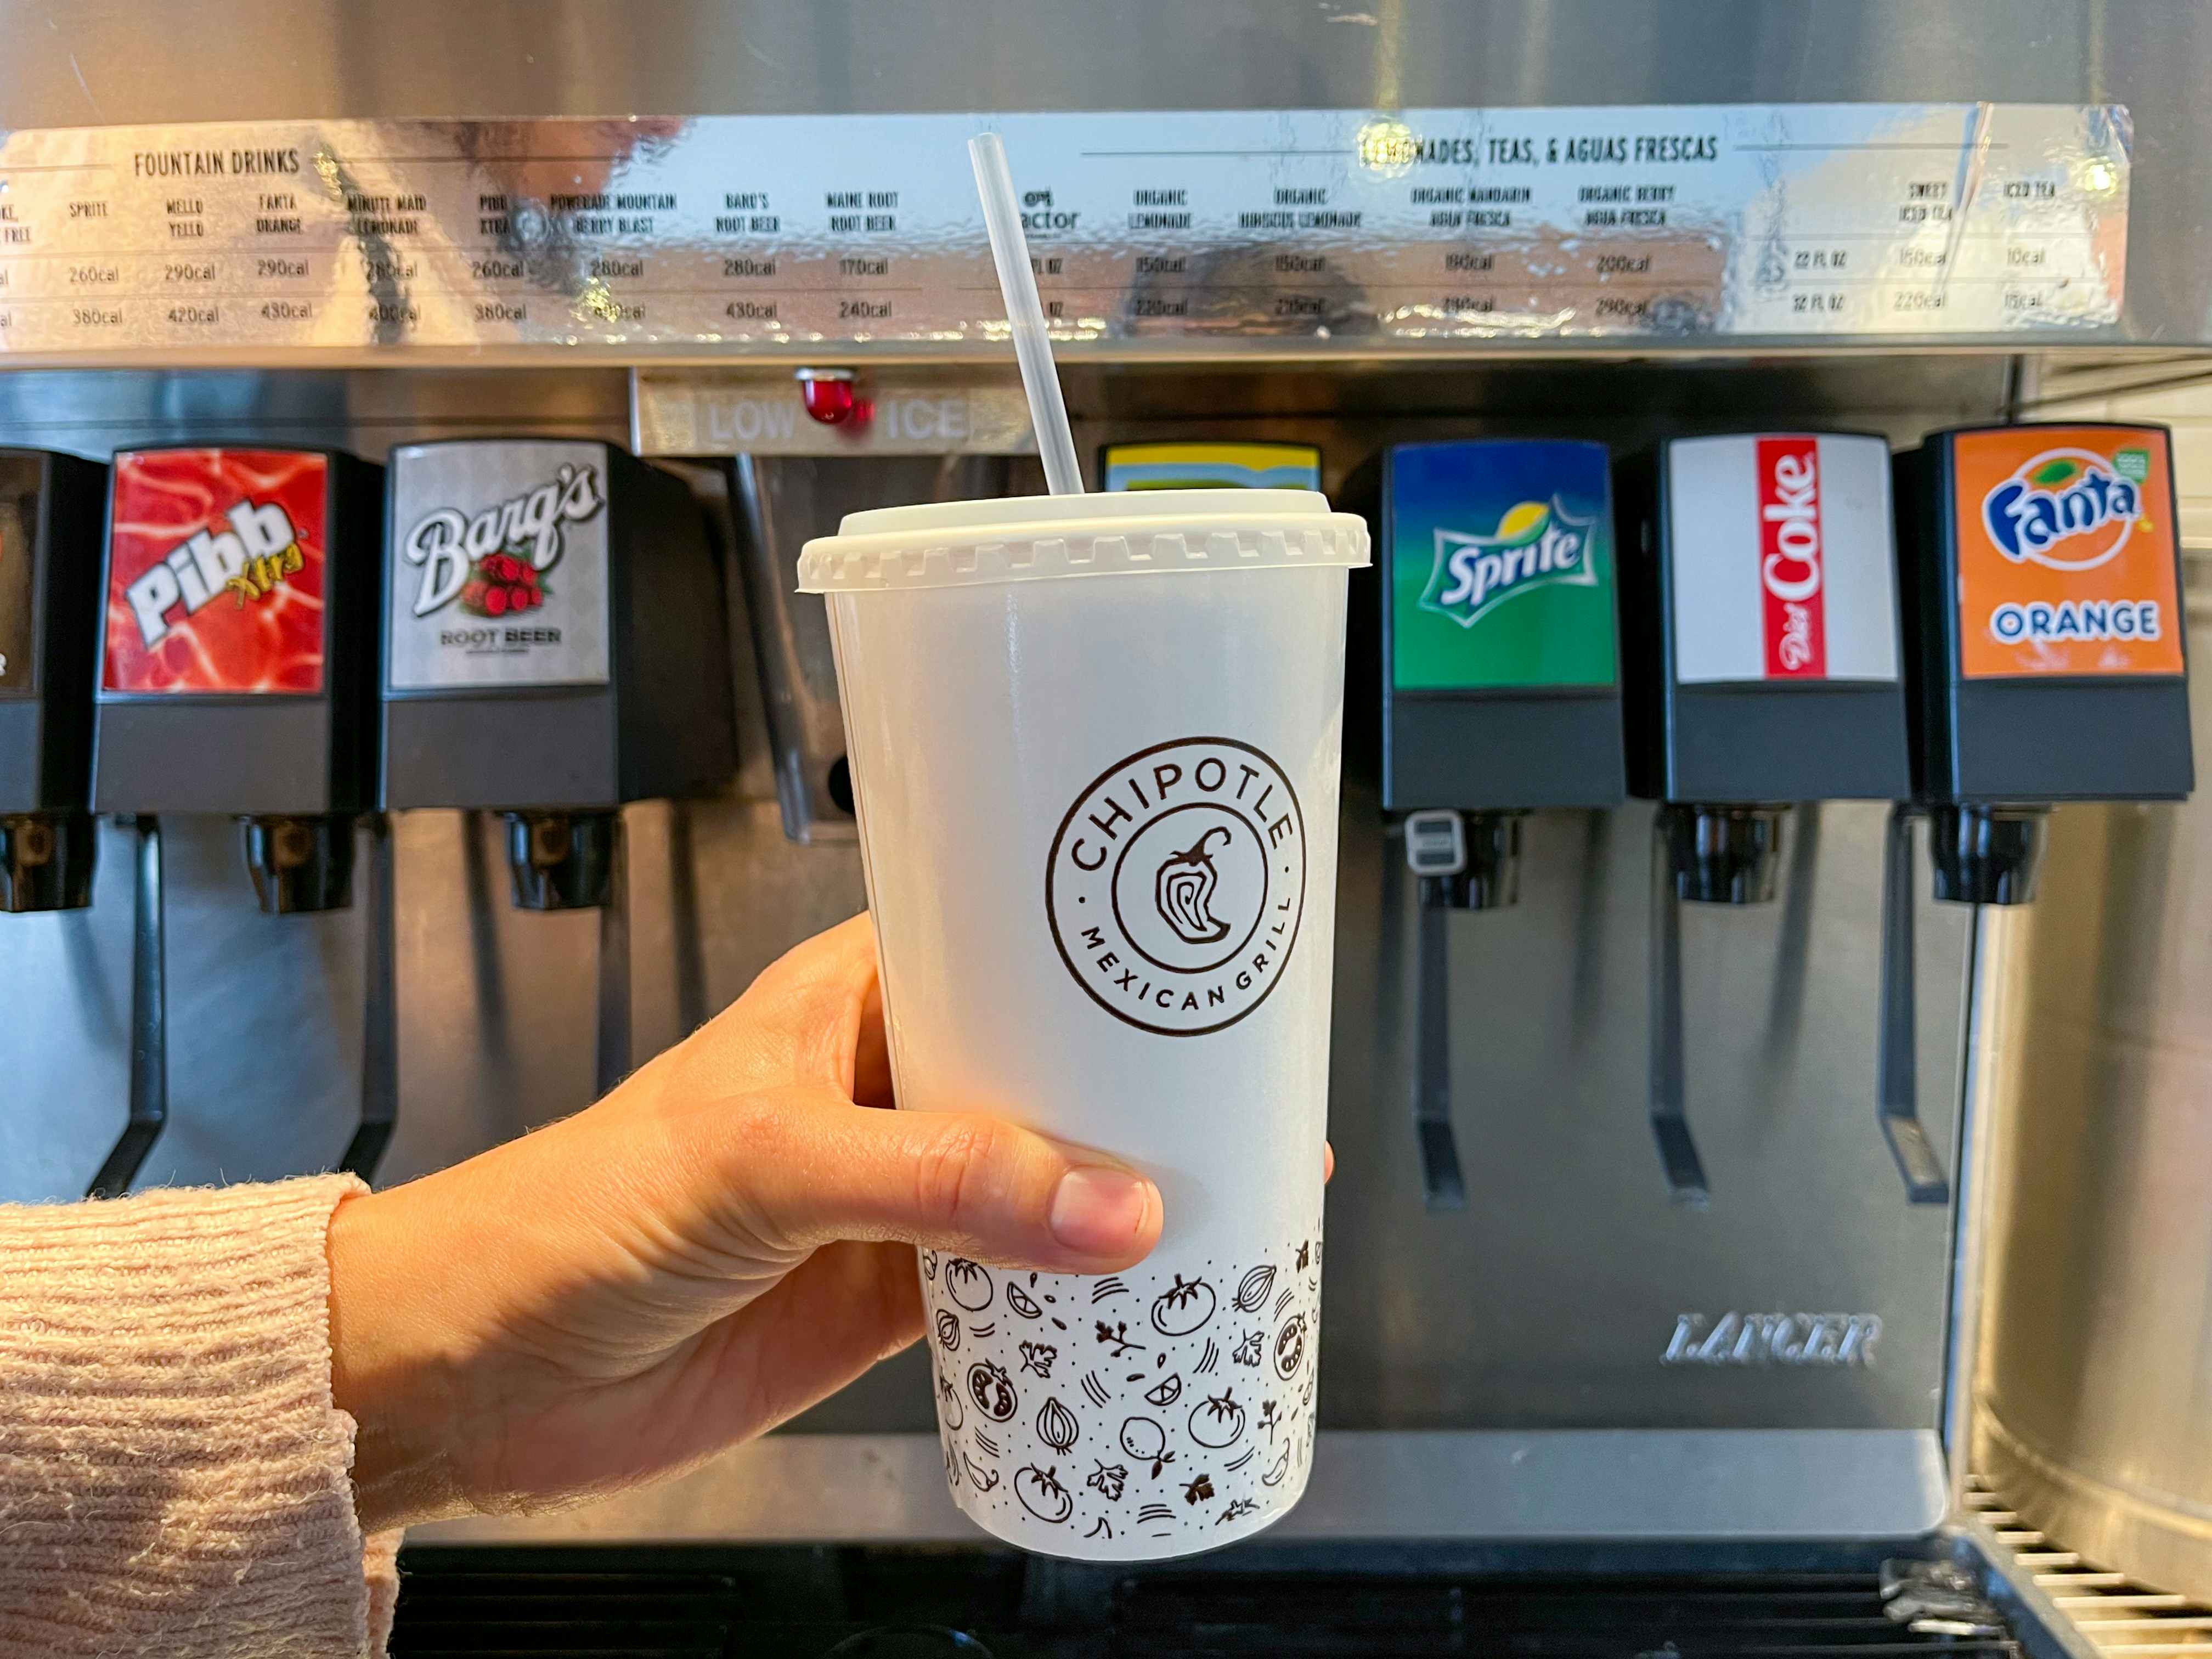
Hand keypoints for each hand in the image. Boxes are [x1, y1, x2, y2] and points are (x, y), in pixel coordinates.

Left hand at [326, 913, 1167, 1533]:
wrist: (482, 1371)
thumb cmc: (573, 1210)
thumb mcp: (768, 1160)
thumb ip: (939, 1181)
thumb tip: (1112, 1205)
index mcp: (854, 1000)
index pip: (1006, 947)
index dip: (1105, 954)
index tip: (1210, 969)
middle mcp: (885, 1088)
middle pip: (1049, 1074)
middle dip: (1144, 1092)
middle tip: (1260, 1101)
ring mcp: (894, 1198)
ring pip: (1044, 1186)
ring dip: (1124, 1202)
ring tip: (1240, 1201)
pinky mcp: (888, 1300)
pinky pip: (1015, 1292)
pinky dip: (1079, 1303)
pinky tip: (1148, 1306)